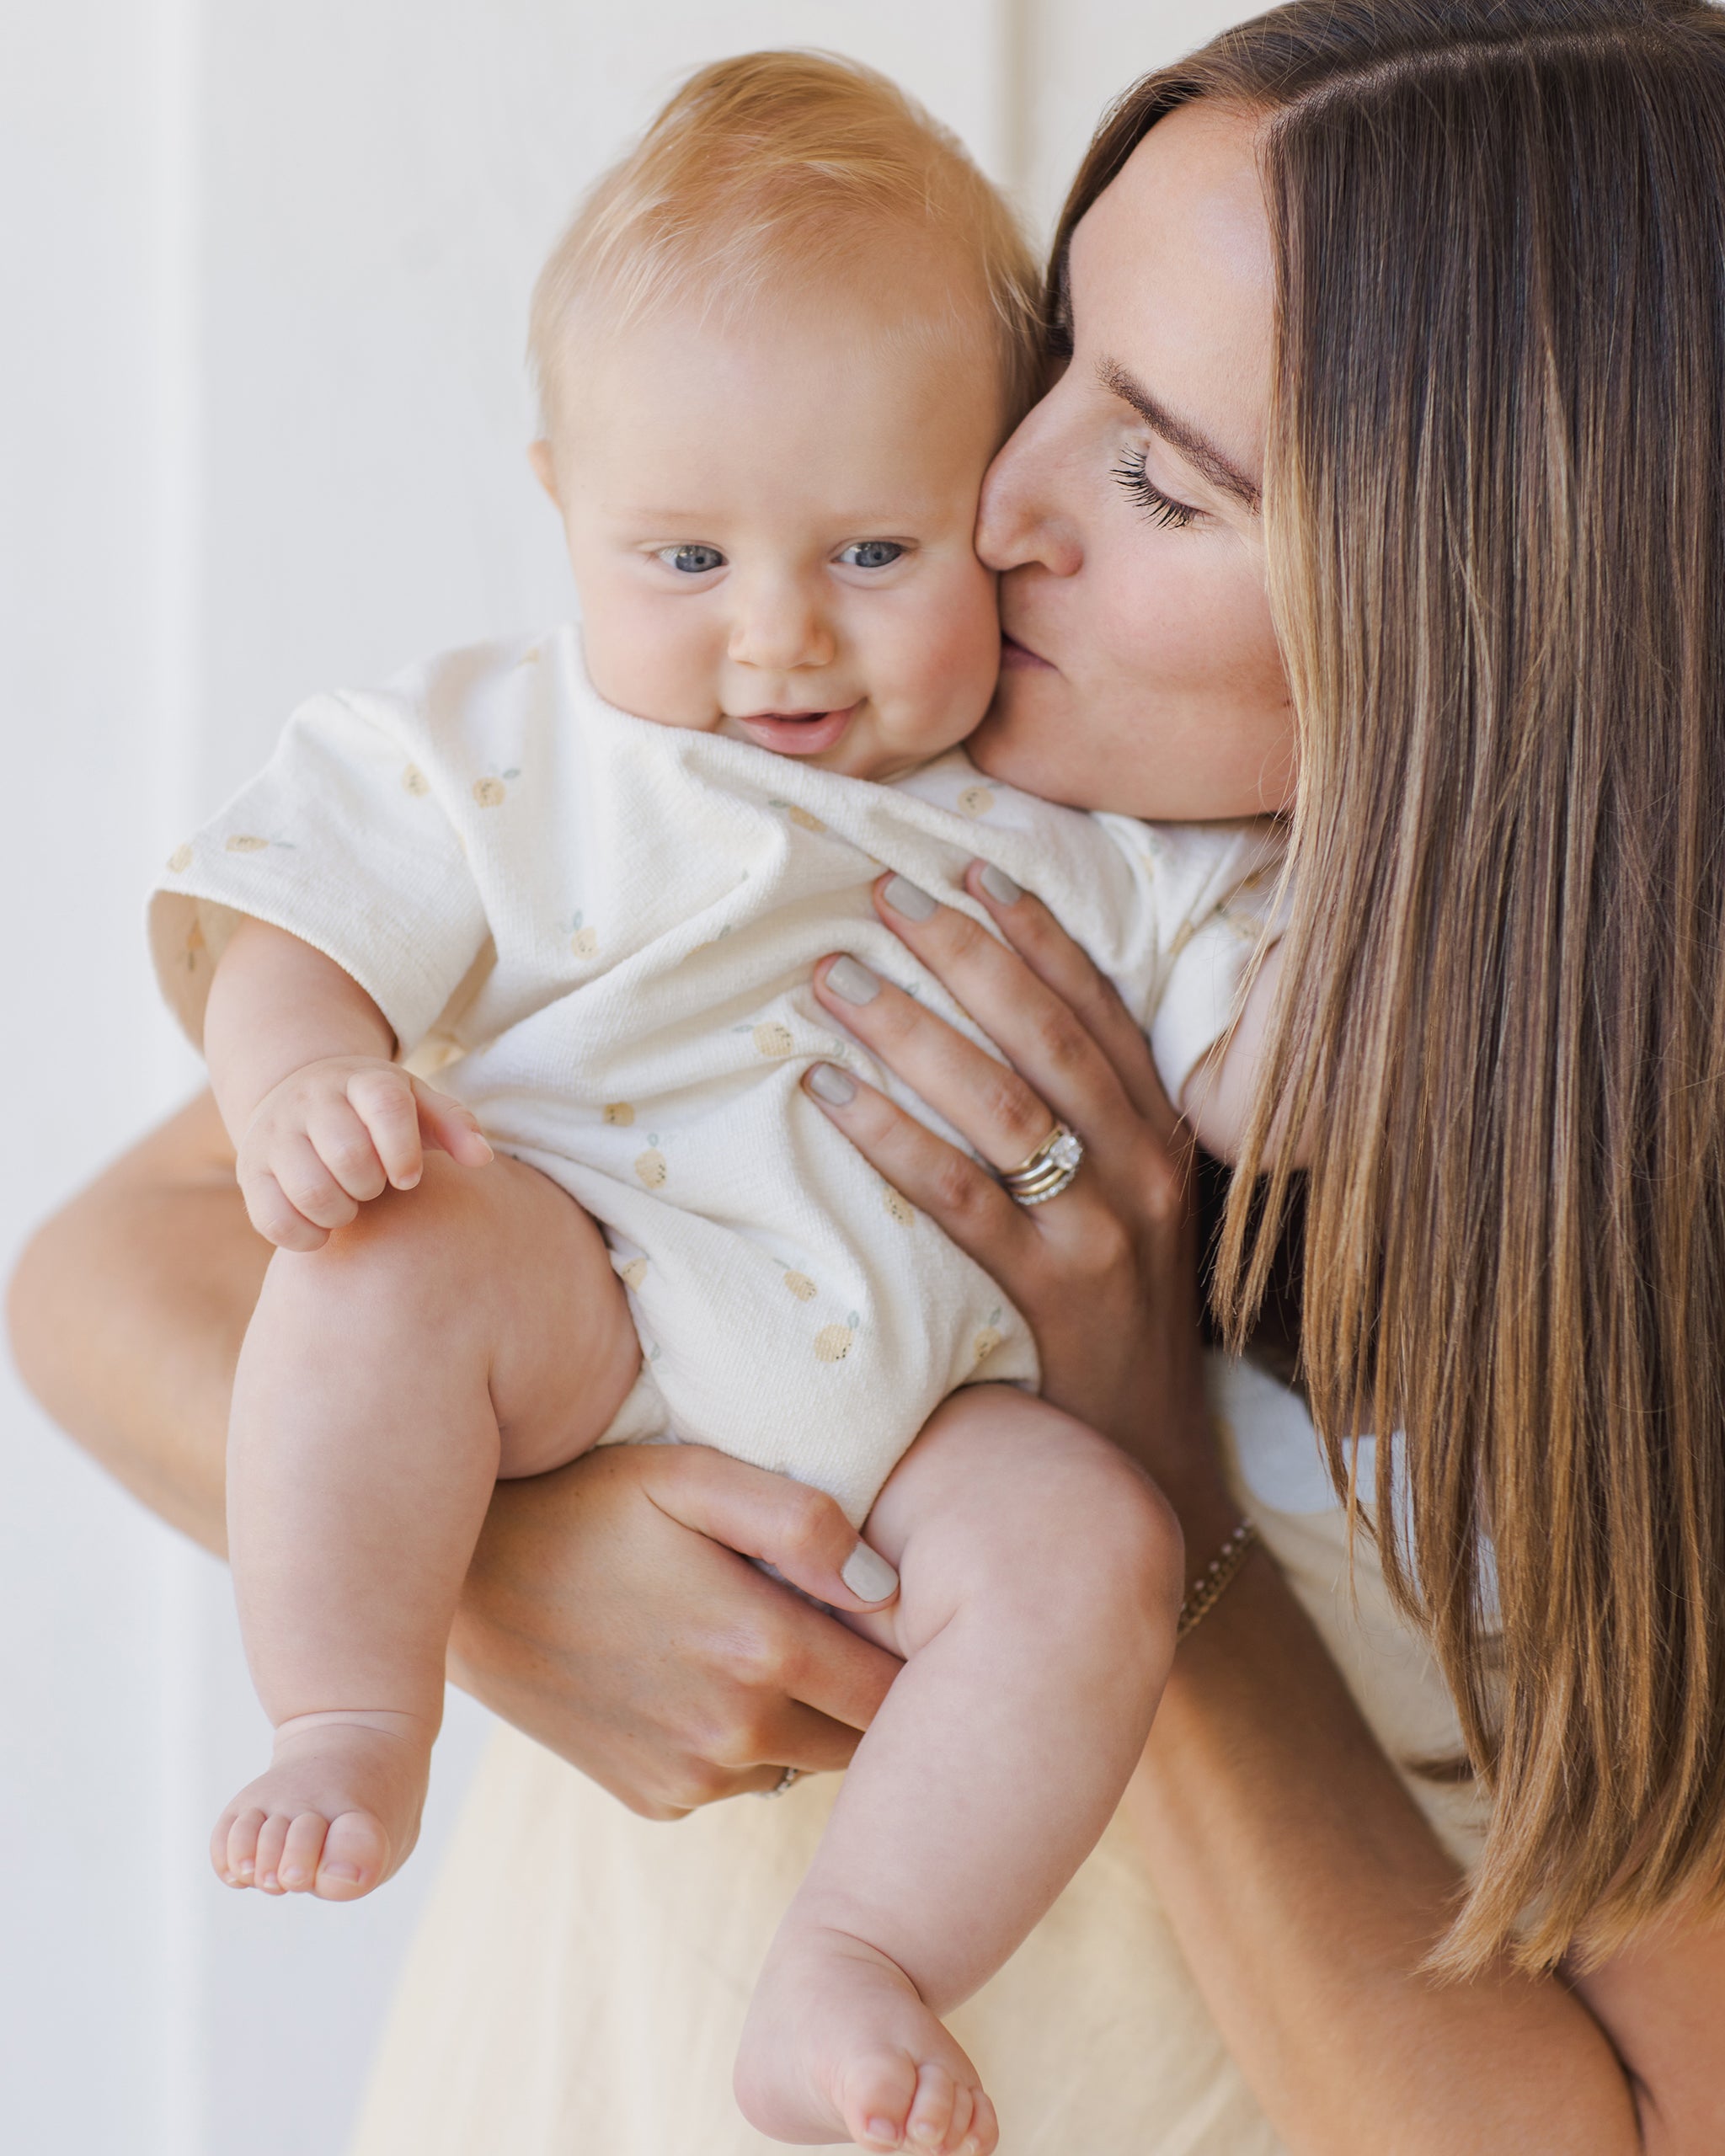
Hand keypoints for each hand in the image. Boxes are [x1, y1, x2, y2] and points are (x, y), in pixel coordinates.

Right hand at [237, 1054, 493, 1250]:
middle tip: (374, 1188)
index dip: (402, 1149)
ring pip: (310, 1190)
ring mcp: (275, 1136)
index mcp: (361, 1081)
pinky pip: (273, 1220)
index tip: (408, 1178)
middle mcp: (312, 1102)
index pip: (385, 1105)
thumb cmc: (373, 1113)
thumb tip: (481, 1158)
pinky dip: (305, 1236)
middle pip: (348, 1154)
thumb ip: (454, 1125)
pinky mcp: (250, 1173)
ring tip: (349, 1204)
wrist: (296, 1096)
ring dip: (341, 1211)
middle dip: (371, 1185)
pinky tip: (322, 1226)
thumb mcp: (416, 1104)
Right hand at [449, 1442, 902, 1815]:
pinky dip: (747, 1741)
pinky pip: (743, 1780)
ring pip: (807, 1761)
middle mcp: (733, 1732)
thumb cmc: (588, 1504)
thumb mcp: (690, 1476)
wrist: (465, 1585)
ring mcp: (690, 1778)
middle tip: (850, 1625)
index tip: (910, 1612)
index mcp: (759, 1649)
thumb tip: (885, 1584)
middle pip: (864, 1737)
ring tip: (770, 1641)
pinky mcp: (655, 1801)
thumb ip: (801, 1520)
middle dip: (871, 1688)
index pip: (896, 1687)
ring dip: (810, 1716)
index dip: (915, 1651)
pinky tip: (707, 1674)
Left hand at [805, 867, 1230, 1534]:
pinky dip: (890, 1135)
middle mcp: (1146, 1167)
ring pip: (1002, 1102)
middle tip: (881, 895)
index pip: (1101, 1008)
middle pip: (1047, 1033)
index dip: (1038, 932)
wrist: (1149, 1461)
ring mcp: (1105, 1230)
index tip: (972, 867)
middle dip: (963, 953)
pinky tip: (827, 1091)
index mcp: (1167, 1134)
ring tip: (835, 977)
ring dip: (913, 1029)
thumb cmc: (1119, 1324)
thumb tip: (996, 1045)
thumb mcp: (1134, 1213)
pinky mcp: (1054, 1290)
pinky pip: (960, 1195)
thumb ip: (1091, 1133)